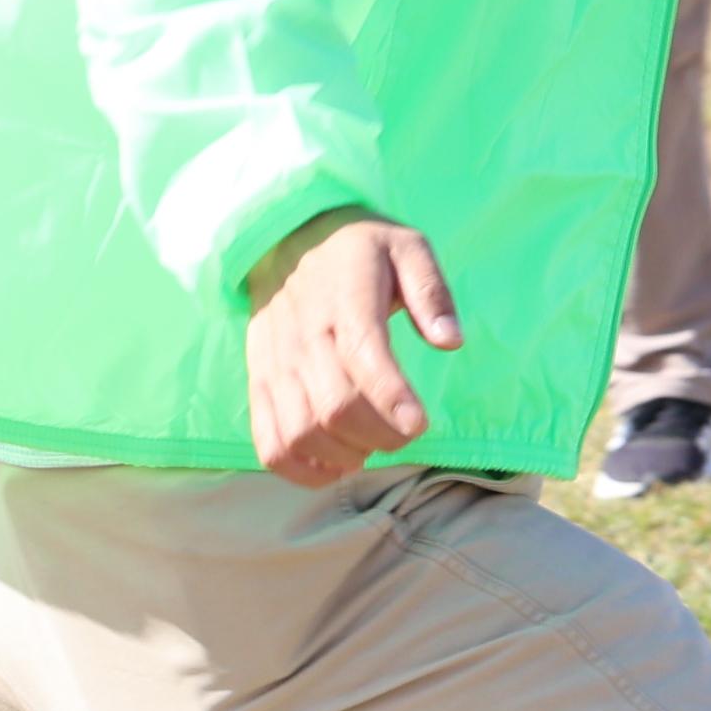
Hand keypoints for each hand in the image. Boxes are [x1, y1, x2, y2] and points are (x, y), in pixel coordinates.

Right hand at [242, 212, 458, 485]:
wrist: (288, 240)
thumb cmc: (358, 250)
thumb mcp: (407, 247)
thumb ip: (431, 292)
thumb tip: (451, 341)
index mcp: (346, 300)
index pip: (364, 358)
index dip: (392, 399)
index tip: (420, 424)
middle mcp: (304, 336)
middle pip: (334, 408)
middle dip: (379, 435)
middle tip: (407, 432)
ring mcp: (275, 364)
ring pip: (301, 433)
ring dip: (343, 455)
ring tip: (372, 446)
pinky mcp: (259, 384)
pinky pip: (269, 443)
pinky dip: (300, 470)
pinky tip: (334, 465)